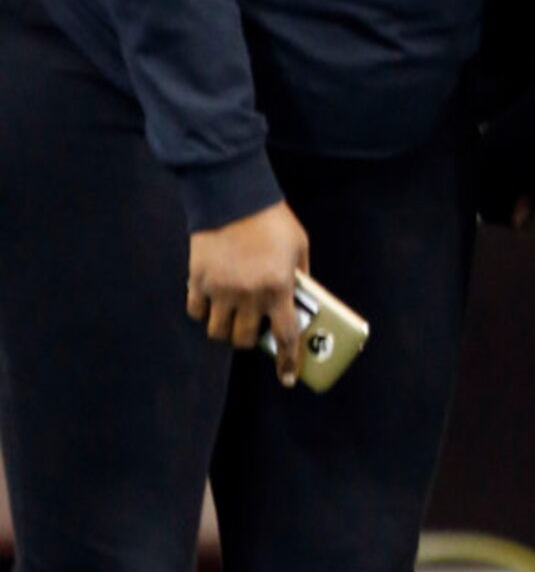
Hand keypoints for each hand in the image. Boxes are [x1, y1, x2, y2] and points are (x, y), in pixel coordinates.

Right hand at [187, 201, 309, 386]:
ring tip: (232, 315)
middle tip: (254, 327)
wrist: (232, 193)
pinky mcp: (197, 280)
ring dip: (226, 329)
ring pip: (218, 332)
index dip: (287, 361)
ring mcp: (220, 290)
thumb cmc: (272, 218)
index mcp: (278, 286)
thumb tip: (301, 301)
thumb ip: (300, 276)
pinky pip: (196, 312)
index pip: (285, 336)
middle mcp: (248, 294)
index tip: (288, 378)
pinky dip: (203, 312)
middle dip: (251, 339)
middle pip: (245, 340)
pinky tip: (211, 301)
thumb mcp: (298, 246)